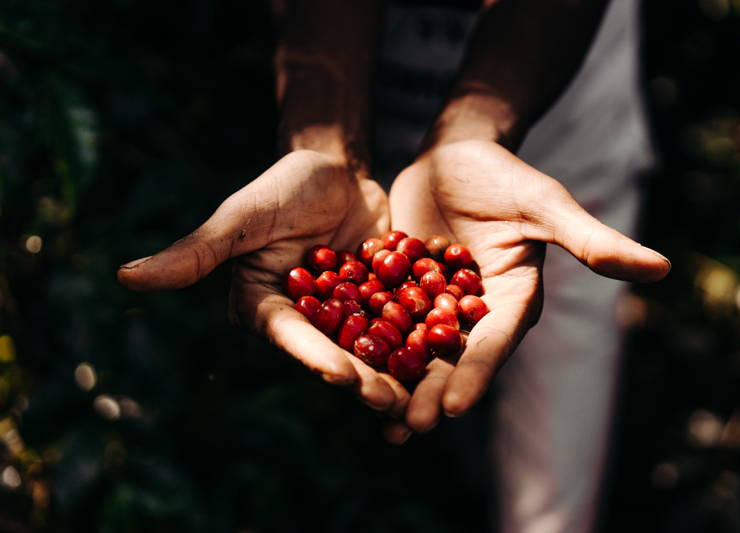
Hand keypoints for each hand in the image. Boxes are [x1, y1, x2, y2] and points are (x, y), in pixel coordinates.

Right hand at [117, 149, 409, 415]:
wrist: (335, 167)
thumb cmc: (282, 186)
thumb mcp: (244, 216)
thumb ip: (197, 250)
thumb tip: (124, 275)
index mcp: (266, 307)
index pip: (290, 337)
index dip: (315, 356)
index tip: (342, 374)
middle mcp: (305, 319)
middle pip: (334, 352)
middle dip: (361, 377)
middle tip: (390, 401)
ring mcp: (346, 313)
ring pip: (371, 348)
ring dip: (394, 372)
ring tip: (421, 396)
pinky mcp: (381, 301)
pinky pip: (403, 324)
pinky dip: (422, 341)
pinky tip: (449, 357)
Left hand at [386, 140, 669, 434]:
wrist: (455, 154)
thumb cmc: (506, 175)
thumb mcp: (544, 204)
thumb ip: (590, 240)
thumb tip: (663, 268)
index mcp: (513, 299)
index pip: (496, 342)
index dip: (478, 373)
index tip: (456, 406)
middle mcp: (476, 312)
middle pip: (454, 359)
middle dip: (433, 392)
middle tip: (408, 427)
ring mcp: (435, 304)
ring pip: (416, 351)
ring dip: (398, 383)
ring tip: (375, 417)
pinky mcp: (401, 291)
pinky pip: (382, 323)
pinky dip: (368, 346)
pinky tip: (344, 369)